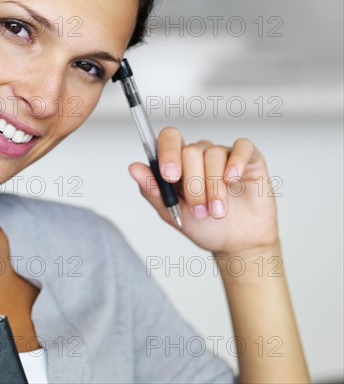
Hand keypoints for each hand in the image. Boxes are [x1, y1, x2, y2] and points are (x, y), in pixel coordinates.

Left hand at [128, 127, 278, 255]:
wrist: (236, 244)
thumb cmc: (204, 226)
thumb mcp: (173, 213)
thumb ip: (152, 190)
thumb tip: (133, 168)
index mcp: (177, 163)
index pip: (168, 140)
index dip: (167, 153)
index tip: (170, 176)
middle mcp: (199, 154)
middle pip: (190, 151)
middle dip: (193, 185)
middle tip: (199, 210)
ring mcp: (224, 155)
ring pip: (213, 155)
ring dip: (213, 187)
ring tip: (217, 212)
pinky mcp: (249, 159)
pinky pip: (241, 148)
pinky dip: (235, 163)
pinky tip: (232, 180)